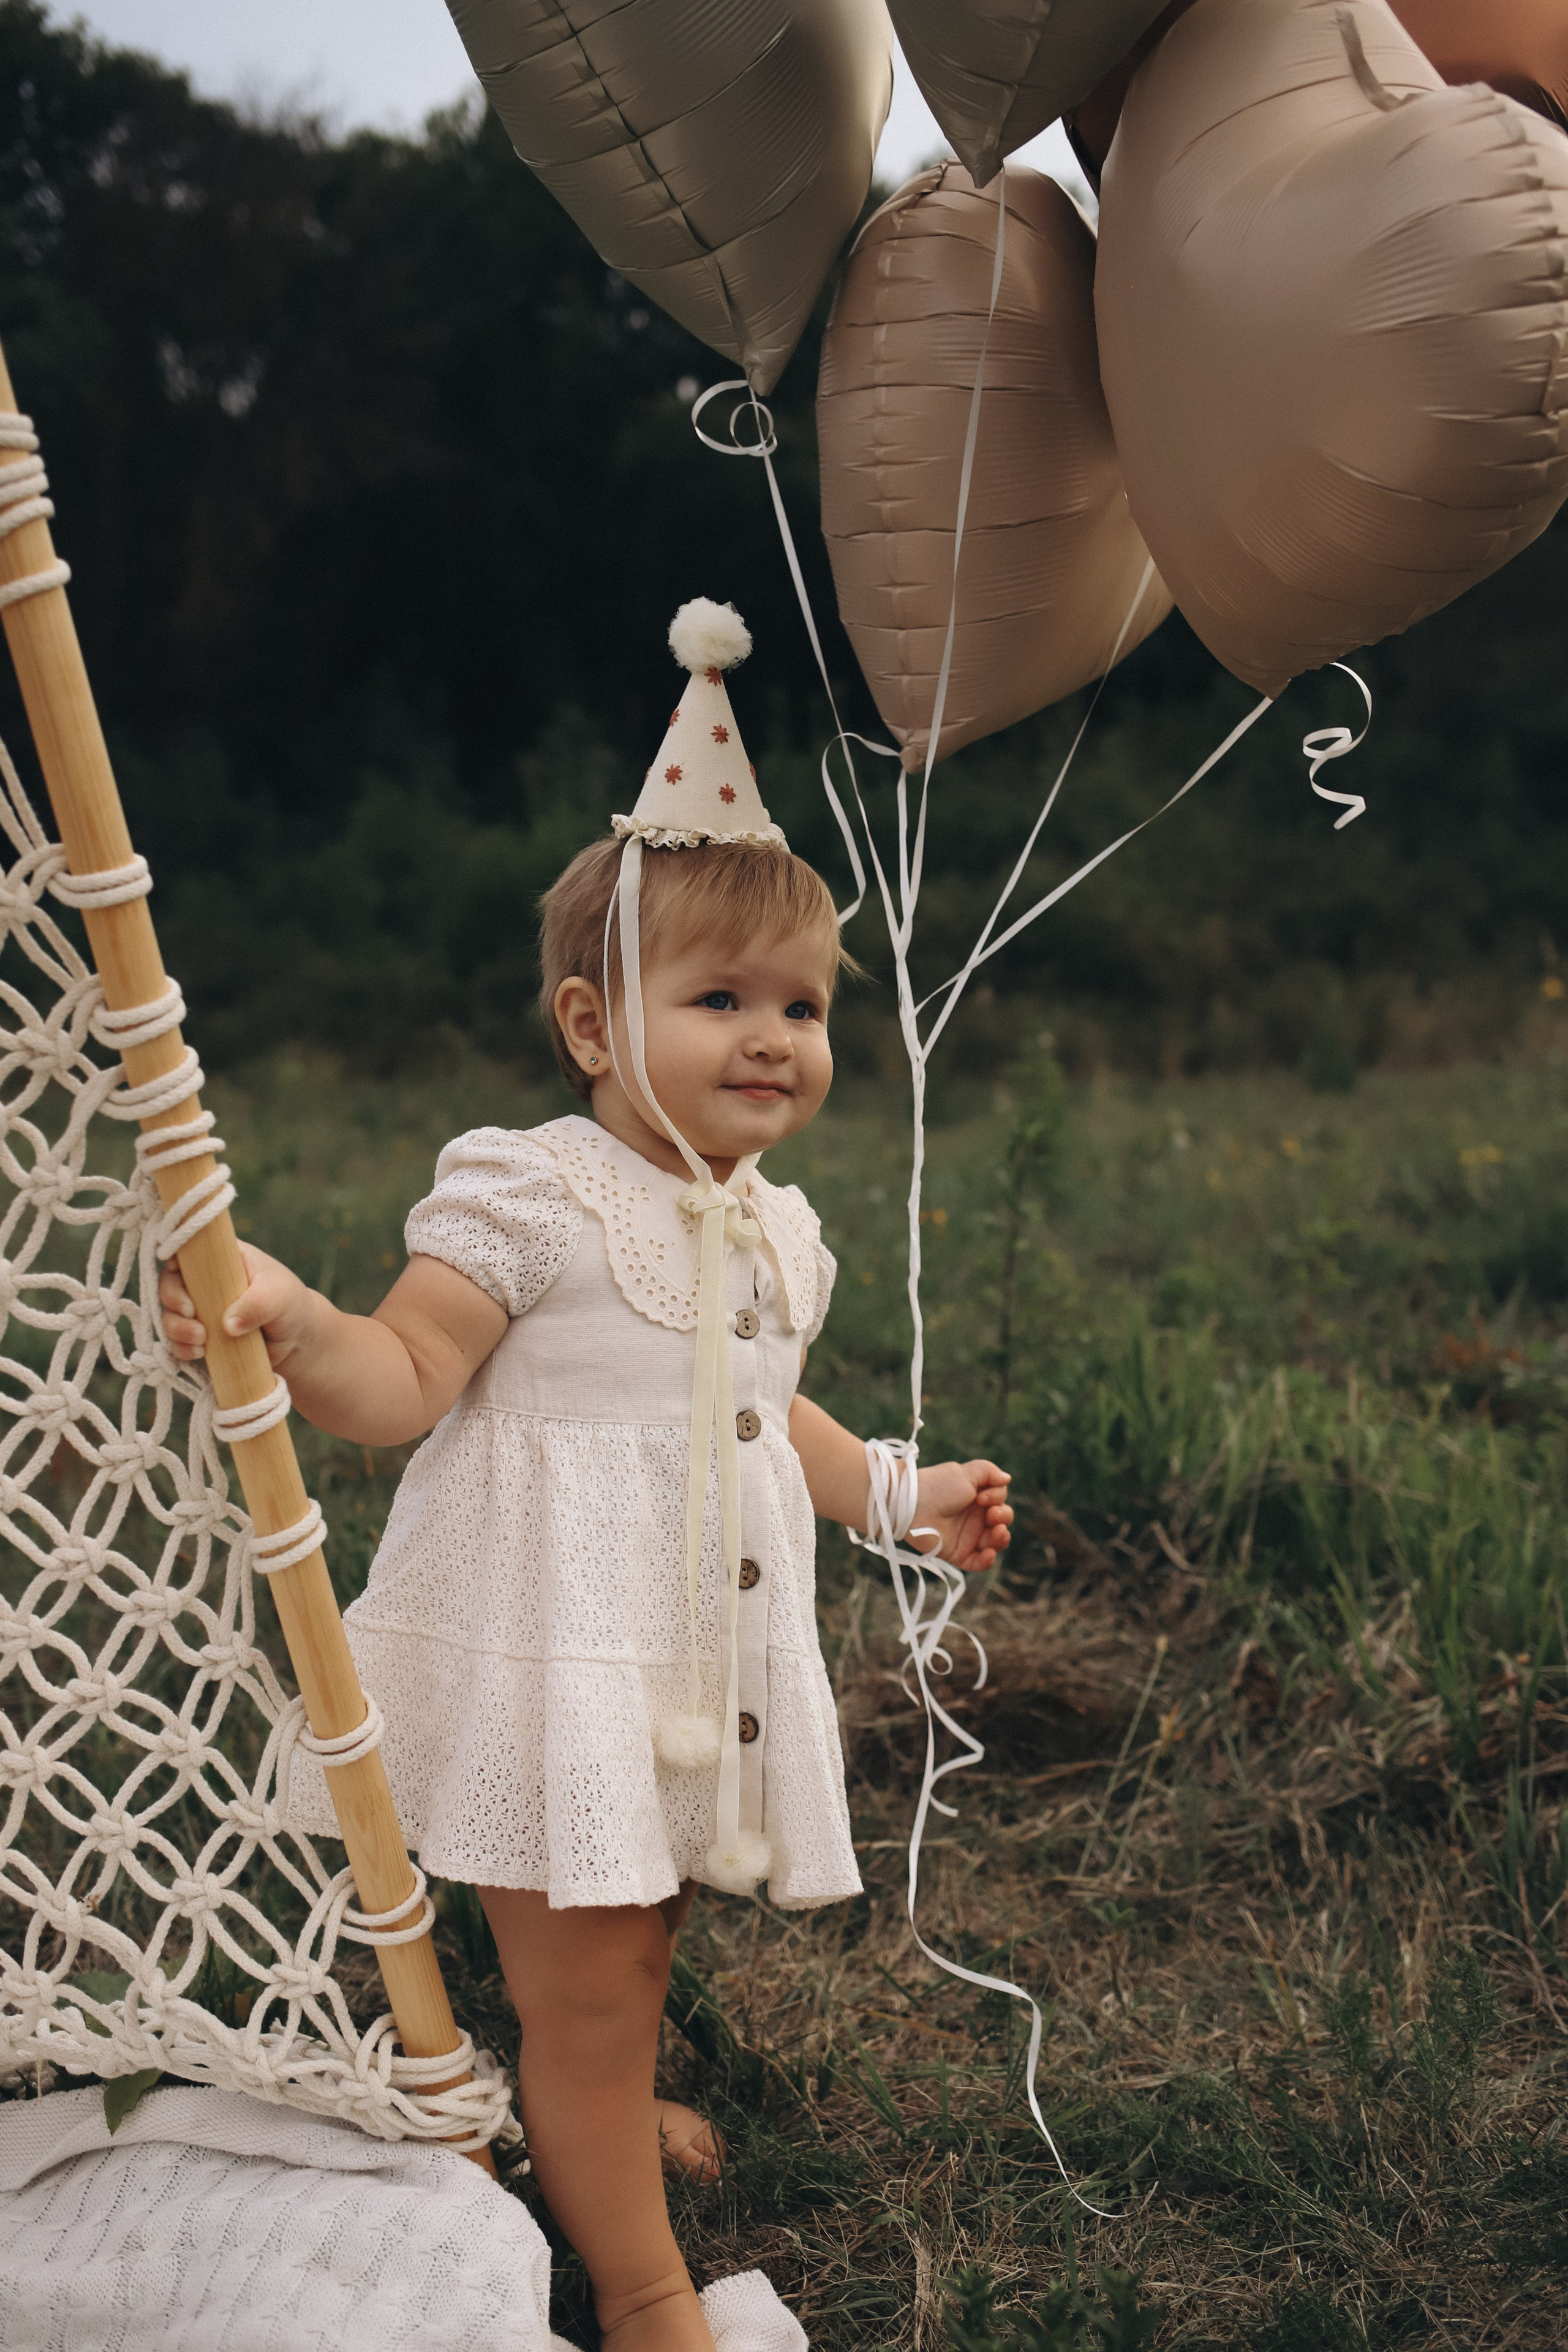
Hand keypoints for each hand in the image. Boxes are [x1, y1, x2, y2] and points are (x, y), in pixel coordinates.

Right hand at [157, 1241, 312, 1367]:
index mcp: (220, 1258)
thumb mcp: (280, 1297)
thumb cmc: (289, 1305)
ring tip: (201, 1340)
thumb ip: (258, 1305)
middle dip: (173, 1301)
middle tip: (192, 1314)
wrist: (296, 1340)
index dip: (174, 1260)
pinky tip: (198, 1353)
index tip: (181, 1277)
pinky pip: (177, 1343)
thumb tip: (228, 1325)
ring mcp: (200, 1310)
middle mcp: (203, 1282)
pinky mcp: (200, 1337)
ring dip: (177, 1329)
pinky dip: (181, 1348)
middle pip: (169, 1284)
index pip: (185, 1249)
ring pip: (169, 1316)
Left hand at [910, 1459, 1012, 1573]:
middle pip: (1001, 1523)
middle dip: (1003, 1518)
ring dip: (1001, 1539)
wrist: (912, 1504)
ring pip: (995, 1544)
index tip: (983, 1497)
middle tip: (991, 1514)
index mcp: (976, 1498)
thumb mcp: (967, 1472)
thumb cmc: (939, 1486)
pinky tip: (989, 1553)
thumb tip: (1007, 1478)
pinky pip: (978, 1563)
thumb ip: (989, 1472)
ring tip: (996, 1531)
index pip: (1000, 1503)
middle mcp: (973, 1518)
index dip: (998, 1500)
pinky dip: (988, 1561)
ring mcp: (967, 1537)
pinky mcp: (958, 1554)